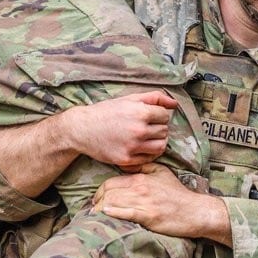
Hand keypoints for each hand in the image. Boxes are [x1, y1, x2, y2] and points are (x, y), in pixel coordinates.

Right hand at [62, 91, 177, 171]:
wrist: (82, 129)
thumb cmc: (106, 112)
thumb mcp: (129, 99)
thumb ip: (154, 97)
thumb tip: (174, 103)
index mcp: (140, 112)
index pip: (165, 116)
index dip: (159, 115)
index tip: (150, 116)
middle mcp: (138, 130)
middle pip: (164, 131)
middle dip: (158, 128)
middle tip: (147, 127)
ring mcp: (133, 147)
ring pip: (161, 146)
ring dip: (158, 141)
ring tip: (148, 138)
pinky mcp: (127, 159)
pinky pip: (149, 158)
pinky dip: (148, 153)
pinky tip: (140, 147)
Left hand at [93, 164, 231, 244]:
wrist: (195, 211)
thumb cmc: (178, 194)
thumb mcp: (162, 173)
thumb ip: (143, 167)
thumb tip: (126, 165)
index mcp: (141, 177)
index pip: (112, 182)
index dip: (99, 191)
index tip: (96, 199)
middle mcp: (140, 188)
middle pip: (109, 192)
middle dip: (96, 201)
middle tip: (92, 209)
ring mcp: (144, 202)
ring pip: (113, 202)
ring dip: (100, 209)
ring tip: (94, 215)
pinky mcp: (148, 216)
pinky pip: (125, 213)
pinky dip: (113, 213)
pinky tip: (106, 214)